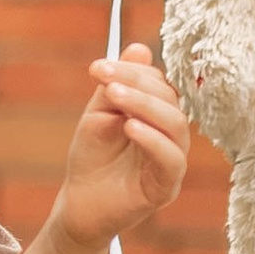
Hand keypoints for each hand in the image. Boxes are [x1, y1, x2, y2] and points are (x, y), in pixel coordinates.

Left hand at [55, 43, 189, 253]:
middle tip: (106, 80)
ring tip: (114, 97)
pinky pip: (171, 159)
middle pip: (170, 100)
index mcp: (158, 116)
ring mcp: (172, 161)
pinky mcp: (166, 187)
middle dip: (137, 84)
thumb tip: (139, 48)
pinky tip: (129, 127)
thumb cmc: (92, 160)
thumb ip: (117, 86)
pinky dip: (152, 139)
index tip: (99, 67)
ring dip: (145, 105)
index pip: (159, 84)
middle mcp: (171, 136)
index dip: (132, 72)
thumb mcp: (99, 116)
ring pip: (175, 125)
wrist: (78, 205)